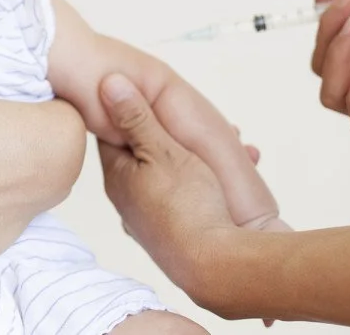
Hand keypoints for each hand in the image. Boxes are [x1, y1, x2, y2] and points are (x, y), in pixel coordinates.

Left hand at [96, 73, 239, 306]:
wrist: (217, 267)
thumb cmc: (188, 206)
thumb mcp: (161, 150)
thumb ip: (135, 117)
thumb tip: (106, 82)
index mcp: (118, 176)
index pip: (113, 132)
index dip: (134, 108)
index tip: (156, 94)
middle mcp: (130, 199)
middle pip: (148, 152)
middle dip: (178, 133)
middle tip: (210, 119)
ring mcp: (154, 217)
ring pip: (177, 173)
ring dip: (204, 155)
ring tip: (236, 139)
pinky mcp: (180, 231)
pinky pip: (195, 194)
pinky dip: (215, 178)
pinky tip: (243, 166)